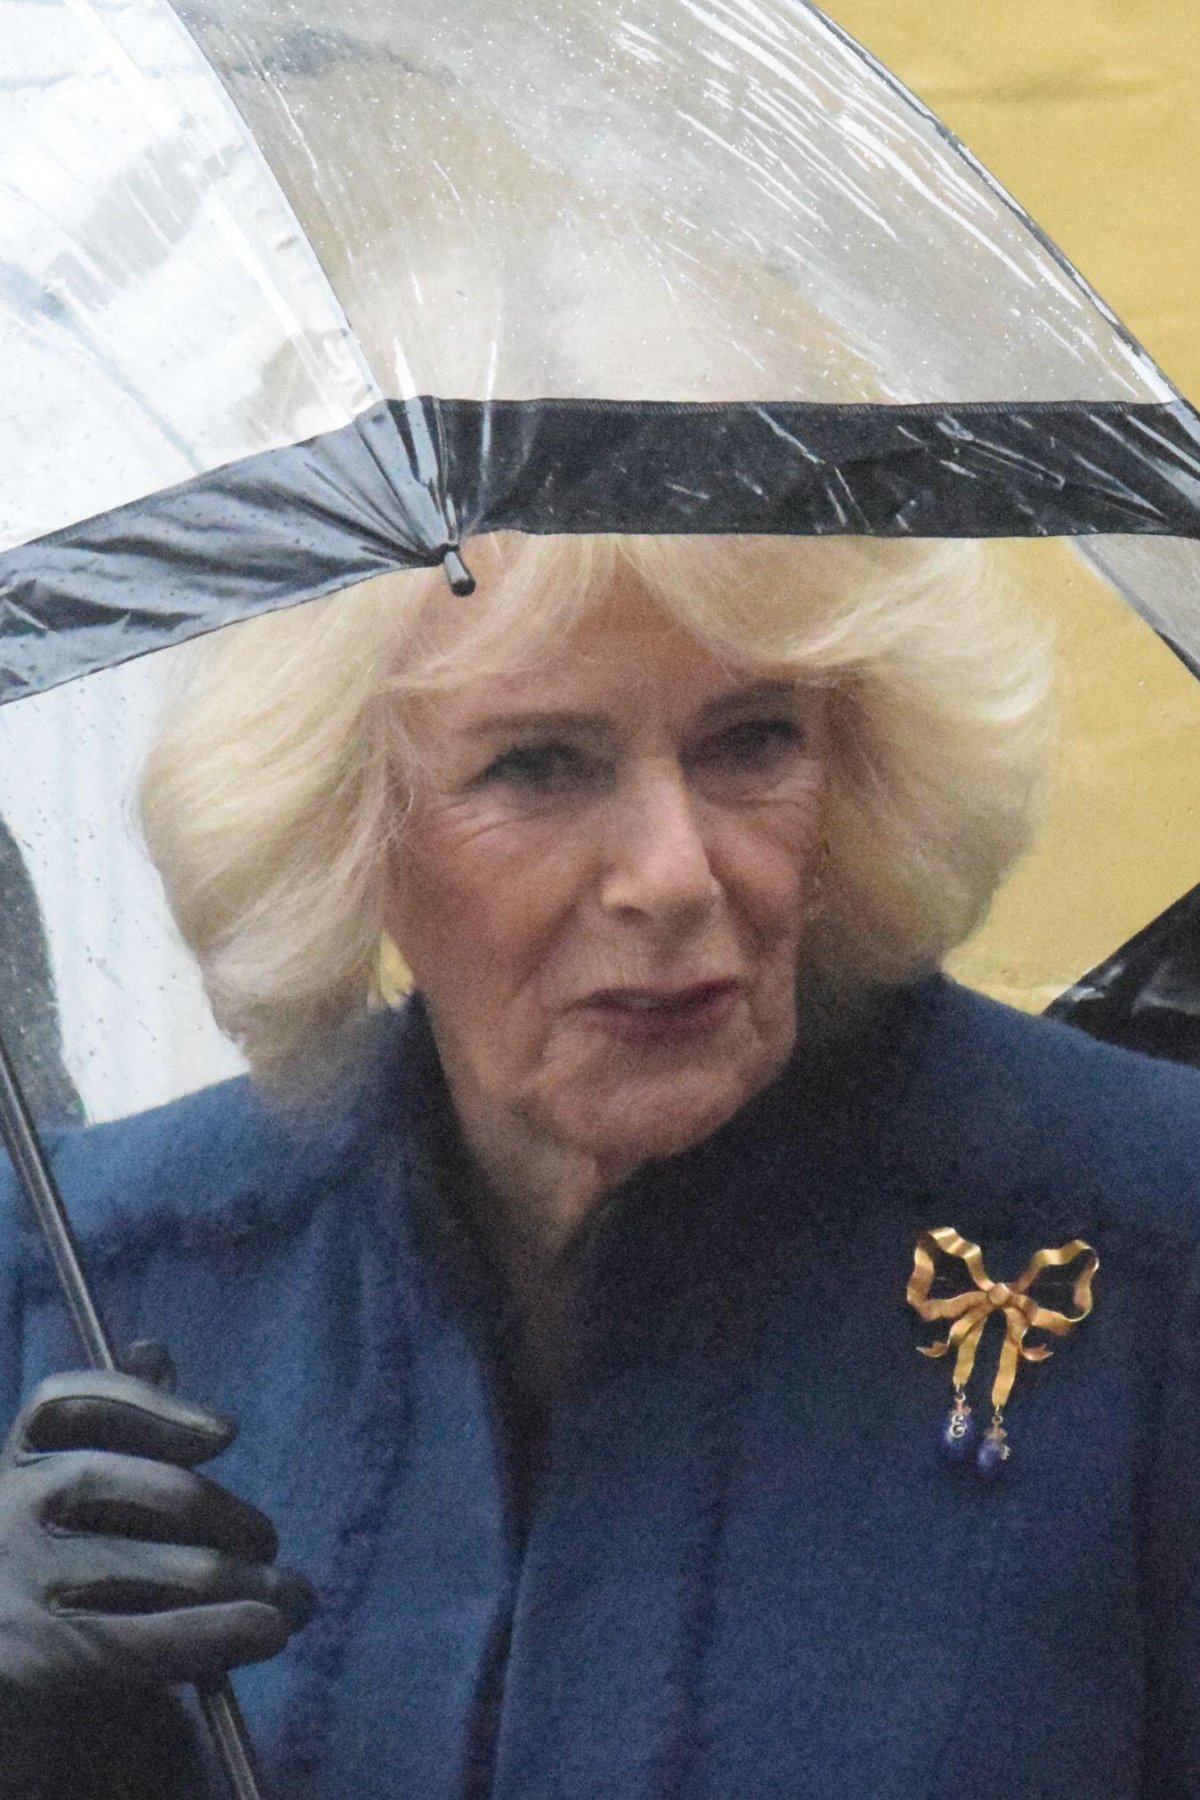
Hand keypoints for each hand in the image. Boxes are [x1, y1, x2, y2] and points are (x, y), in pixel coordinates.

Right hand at [0, 1368, 315, 1696]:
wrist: (25, 1696)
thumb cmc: (77, 1581)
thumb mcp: (92, 1503)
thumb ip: (124, 1431)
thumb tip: (151, 1351)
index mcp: (22, 1463)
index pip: (64, 1404)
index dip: (149, 1405)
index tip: (228, 1433)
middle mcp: (4, 1514)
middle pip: (111, 1483)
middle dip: (212, 1510)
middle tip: (270, 1543)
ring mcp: (13, 1588)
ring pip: (138, 1564)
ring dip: (234, 1579)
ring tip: (292, 1598)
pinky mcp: (33, 1663)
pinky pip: (139, 1639)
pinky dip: (215, 1632)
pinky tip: (267, 1631)